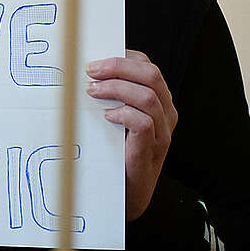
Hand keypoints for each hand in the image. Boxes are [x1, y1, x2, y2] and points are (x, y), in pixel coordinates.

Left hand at [86, 49, 177, 220]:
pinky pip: (143, 123)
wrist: (127, 193)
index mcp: (158, 100)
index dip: (123, 57)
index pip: (147, 66)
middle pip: (151, 75)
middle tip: (91, 70)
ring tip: (92, 92)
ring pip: (148, 96)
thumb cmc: (118, 152)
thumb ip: (109, 96)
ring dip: (116, 88)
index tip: (96, 58)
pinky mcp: (151, 149)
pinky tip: (107, 116)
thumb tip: (83, 72)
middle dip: (118, 67)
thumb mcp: (114, 117)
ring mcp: (162, 132)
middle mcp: (165, 113)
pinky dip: (123, 114)